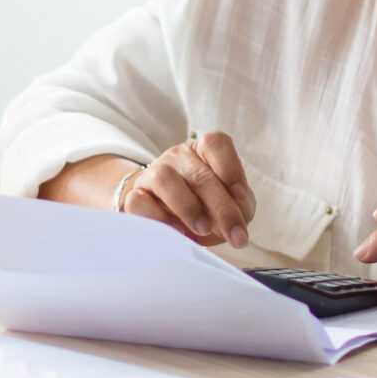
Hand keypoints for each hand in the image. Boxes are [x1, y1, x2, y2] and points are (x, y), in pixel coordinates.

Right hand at [121, 131, 255, 248]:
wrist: (168, 218)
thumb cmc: (206, 209)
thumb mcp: (231, 205)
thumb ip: (238, 209)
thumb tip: (233, 224)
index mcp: (203, 152)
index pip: (215, 143)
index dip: (231, 167)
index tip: (241, 195)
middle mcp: (178, 157)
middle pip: (199, 174)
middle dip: (222, 208)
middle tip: (235, 235)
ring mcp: (153, 174)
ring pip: (164, 179)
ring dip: (188, 207)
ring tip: (204, 229)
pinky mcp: (135, 196)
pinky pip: (138, 201)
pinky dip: (159, 218)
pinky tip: (178, 232)